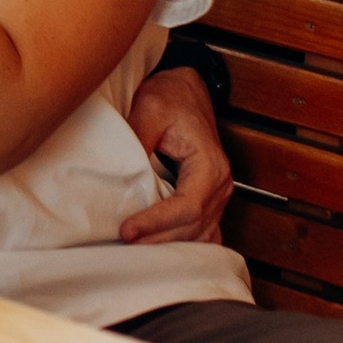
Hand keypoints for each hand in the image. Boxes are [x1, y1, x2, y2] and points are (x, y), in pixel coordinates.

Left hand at [121, 62, 232, 242]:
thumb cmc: (169, 98)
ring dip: (168, 248)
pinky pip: (202, 235)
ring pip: (199, 237)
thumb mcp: (149, 108)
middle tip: (121, 245)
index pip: (187, 207)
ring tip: (133, 251)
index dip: (157, 223)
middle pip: (192, 228)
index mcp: (210, 165)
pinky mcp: (209, 202)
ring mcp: (218, 197)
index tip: (126, 229)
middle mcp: (220, 186)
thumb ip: (138, 138)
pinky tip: (156, 250)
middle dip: (157, 240)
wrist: (186, 92)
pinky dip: (182, 247)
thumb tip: (122, 173)